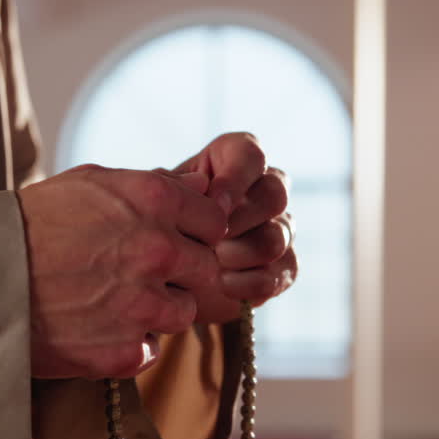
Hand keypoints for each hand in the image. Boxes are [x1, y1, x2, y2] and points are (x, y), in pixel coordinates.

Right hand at [16, 165, 226, 379]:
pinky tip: (92, 328)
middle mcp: (158, 250)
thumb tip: (204, 189)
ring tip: (108, 302)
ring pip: (183, 313)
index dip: (193, 233)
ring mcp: (144, 304)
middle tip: (133, 276)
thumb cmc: (29, 225)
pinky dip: (128, 344)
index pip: (215, 221)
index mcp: (153, 201)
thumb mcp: (89, 184)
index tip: (169, 241)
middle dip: (179, 274)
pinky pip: (150, 350)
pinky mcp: (126, 351)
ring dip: (156, 311)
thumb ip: (153, 186)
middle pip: (206, 269)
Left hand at [171, 133, 297, 323]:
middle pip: (274, 194)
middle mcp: (263, 191)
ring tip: (209, 262)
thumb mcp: (155, 202)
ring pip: (276, 237)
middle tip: (207, 239)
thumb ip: (172, 186)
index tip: (213, 201)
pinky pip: (279, 273)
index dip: (236, 177)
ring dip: (239, 253)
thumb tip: (202, 184)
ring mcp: (278, 229)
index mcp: (232, 163)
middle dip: (238, 220)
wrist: (164, 277)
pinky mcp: (282, 268)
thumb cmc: (158, 227)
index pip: (251, 155)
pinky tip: (222, 284)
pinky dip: (248, 282)